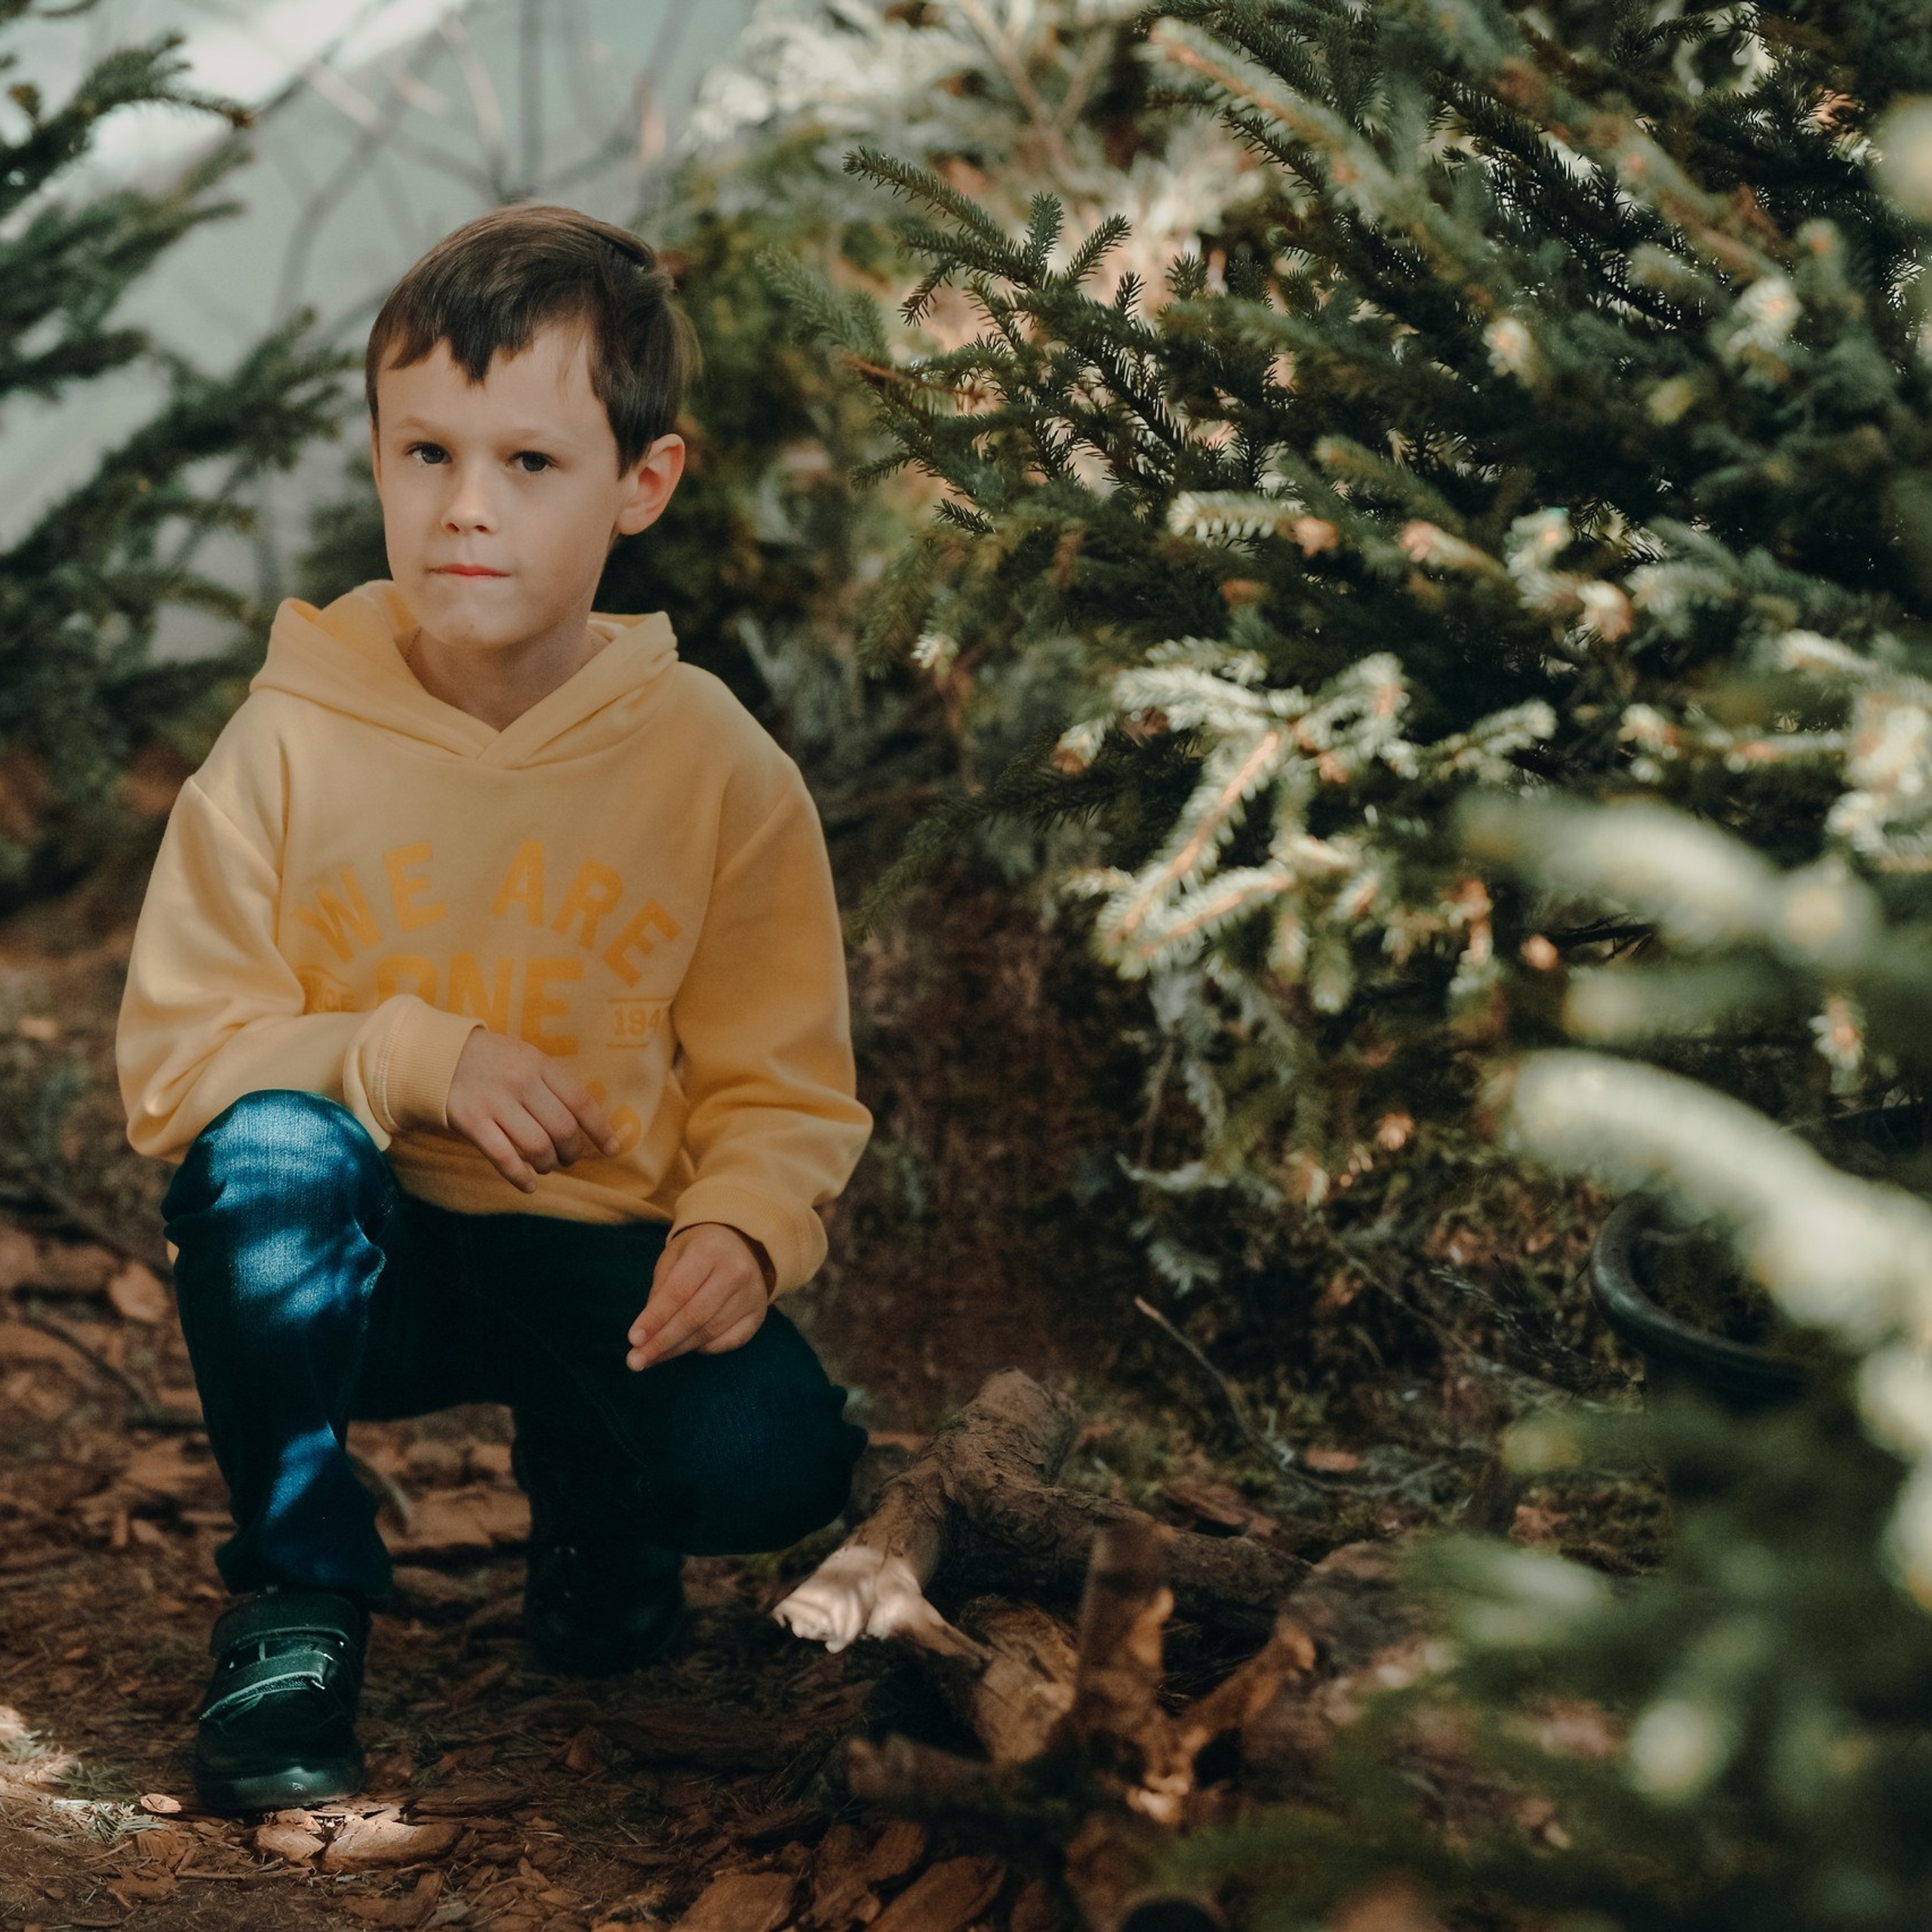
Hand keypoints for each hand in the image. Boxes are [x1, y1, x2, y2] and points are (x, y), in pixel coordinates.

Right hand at [445, 1028, 620, 1193]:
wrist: (434, 1053)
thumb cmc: (489, 1060)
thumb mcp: (525, 1058)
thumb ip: (551, 1083)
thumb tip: (582, 1120)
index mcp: (539, 1064)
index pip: (581, 1101)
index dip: (600, 1129)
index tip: (613, 1149)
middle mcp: (521, 1082)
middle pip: (562, 1129)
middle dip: (572, 1152)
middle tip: (568, 1158)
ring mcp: (495, 1101)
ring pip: (537, 1146)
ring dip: (548, 1165)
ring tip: (547, 1166)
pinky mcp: (471, 1121)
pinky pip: (504, 1157)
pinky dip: (520, 1177)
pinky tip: (528, 1185)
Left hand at [628, 1223, 772, 1368]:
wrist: (742, 1243)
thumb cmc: (699, 1251)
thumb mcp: (673, 1257)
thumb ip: (659, 1292)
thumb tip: (644, 1335)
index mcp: (710, 1250)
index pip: (678, 1292)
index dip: (655, 1318)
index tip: (633, 1339)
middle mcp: (736, 1271)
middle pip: (695, 1317)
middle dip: (662, 1342)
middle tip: (636, 1360)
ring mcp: (752, 1294)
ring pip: (710, 1333)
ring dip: (678, 1349)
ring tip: (653, 1358)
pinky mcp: (758, 1313)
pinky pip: (730, 1342)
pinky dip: (704, 1349)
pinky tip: (685, 1348)